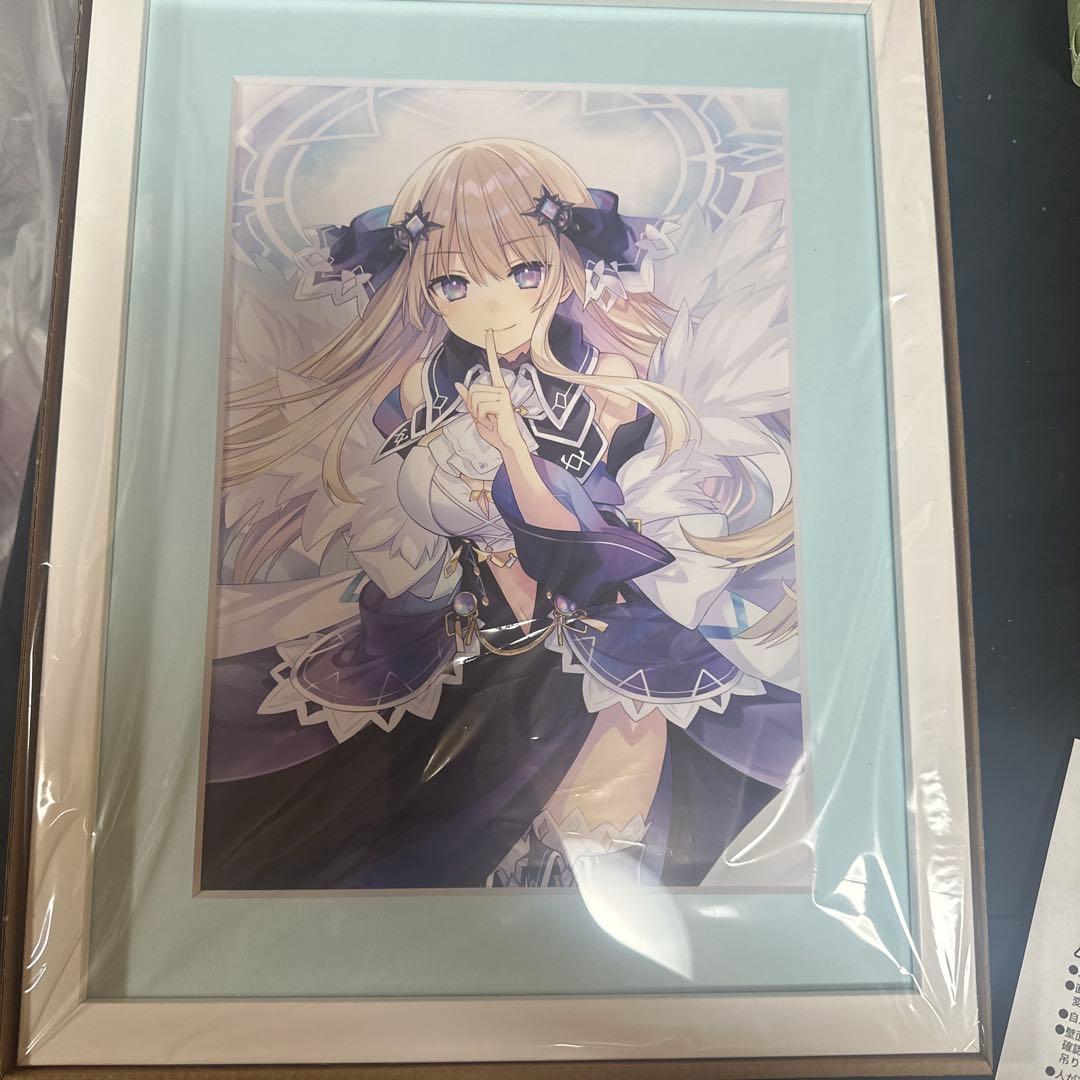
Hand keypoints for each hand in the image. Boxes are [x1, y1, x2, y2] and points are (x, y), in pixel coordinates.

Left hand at [454, 329, 528, 458]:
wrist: (507, 443)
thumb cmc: (494, 430)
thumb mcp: (477, 413)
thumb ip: (469, 399)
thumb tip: (458, 384)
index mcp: (497, 388)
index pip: (493, 364)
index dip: (491, 348)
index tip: (489, 332)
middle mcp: (501, 388)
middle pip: (473, 389)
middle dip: (471, 405)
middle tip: (481, 416)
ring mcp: (503, 395)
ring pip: (475, 398)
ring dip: (476, 412)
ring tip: (487, 419)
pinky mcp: (503, 403)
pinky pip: (480, 407)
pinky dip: (480, 417)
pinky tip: (491, 421)